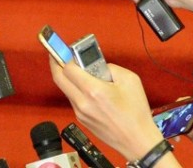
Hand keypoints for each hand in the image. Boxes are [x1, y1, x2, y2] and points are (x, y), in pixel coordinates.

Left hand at [48, 59, 164, 160]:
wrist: (138, 142)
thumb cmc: (137, 111)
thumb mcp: (130, 80)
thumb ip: (110, 67)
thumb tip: (96, 65)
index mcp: (93, 90)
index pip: (68, 68)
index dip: (66, 58)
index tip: (68, 51)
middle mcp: (82, 102)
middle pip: (58, 79)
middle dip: (55, 64)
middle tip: (56, 54)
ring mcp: (79, 113)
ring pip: (65, 90)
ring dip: (66, 78)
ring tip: (74, 70)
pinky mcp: (81, 120)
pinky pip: (73, 100)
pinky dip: (74, 90)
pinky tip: (85, 87)